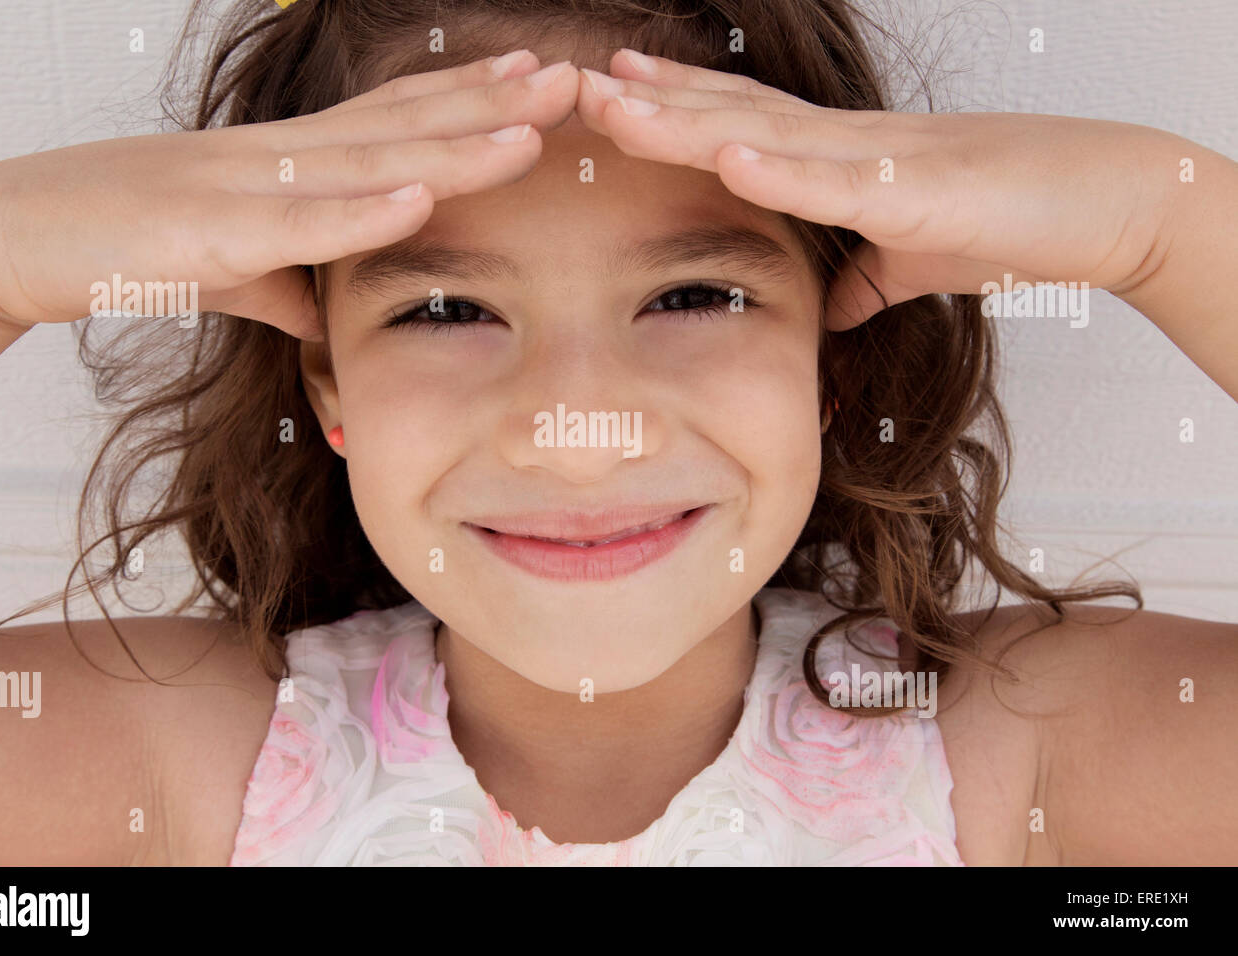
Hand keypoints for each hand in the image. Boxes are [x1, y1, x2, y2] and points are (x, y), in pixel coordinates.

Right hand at [0, 50, 577, 338]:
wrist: (23, 234)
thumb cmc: (131, 239)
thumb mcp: (235, 265)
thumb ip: (288, 277)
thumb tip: (325, 311)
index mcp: (292, 162)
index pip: (395, 119)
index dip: (467, 96)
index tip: (534, 83)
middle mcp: (283, 160)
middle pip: (403, 126)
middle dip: (492, 105)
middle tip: (572, 80)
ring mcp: (250, 191)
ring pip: (368, 164)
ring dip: (452, 147)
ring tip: (528, 128)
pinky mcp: (212, 235)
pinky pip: (297, 225)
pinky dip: (359, 214)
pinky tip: (418, 200)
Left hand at [573, 50, 1191, 330]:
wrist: (1097, 205)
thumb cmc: (1005, 222)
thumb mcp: (910, 260)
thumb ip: (863, 277)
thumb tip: (832, 309)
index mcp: (838, 156)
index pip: (738, 122)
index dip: (673, 105)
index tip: (612, 93)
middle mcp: (843, 144)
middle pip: (728, 116)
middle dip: (649, 101)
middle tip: (575, 83)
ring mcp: (872, 161)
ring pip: (761, 135)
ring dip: (684, 121)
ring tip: (614, 102)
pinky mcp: (911, 192)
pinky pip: (832, 182)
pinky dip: (778, 170)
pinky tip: (724, 156)